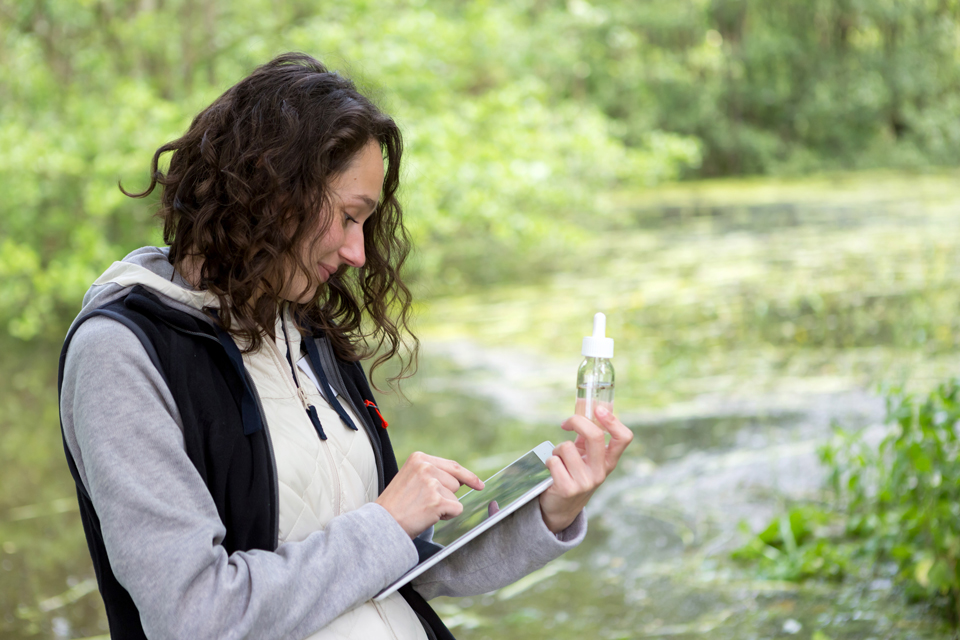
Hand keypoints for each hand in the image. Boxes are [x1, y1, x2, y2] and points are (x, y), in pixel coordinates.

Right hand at [376, 452, 483, 537]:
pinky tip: (427, 516)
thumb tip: (462, 480)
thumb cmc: (396, 505)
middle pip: (456, 482)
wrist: (381, 523)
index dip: (468, 477)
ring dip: (444, 506)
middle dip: (446, 495)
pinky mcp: (437, 501)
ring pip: (456, 497)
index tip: (479, 484)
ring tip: (422, 509)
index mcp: (419, 458)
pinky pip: (456, 509)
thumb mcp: (411, 478)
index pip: (452, 466)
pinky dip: (446, 516)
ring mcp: (432, 483)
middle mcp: (426, 467)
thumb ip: (432, 473)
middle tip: (422, 503)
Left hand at [538, 405, 632, 532]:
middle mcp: (600, 472)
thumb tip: (585, 409)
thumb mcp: (586, 458)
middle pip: (595, 436)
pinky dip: (549, 461)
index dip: (613, 421)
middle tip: (566, 423)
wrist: (561, 508)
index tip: (598, 409)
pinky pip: (553, 461)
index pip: (624, 438)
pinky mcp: (568, 488)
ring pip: (566, 446)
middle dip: (576, 422)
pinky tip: (552, 471)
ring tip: (558, 459)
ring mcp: (585, 482)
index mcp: (609, 461)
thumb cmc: (573, 474)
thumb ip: (588, 438)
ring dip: (557, 449)